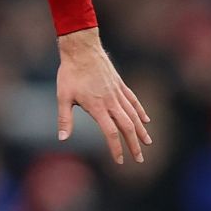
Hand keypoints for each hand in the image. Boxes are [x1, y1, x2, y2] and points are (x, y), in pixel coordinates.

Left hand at [55, 27, 151, 164]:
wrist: (82, 49)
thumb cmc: (70, 73)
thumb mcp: (63, 96)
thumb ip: (64, 118)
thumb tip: (62, 138)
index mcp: (97, 107)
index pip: (111, 132)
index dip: (116, 148)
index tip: (119, 161)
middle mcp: (111, 101)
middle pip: (127, 127)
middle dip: (134, 144)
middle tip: (140, 159)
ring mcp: (117, 92)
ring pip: (133, 115)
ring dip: (141, 130)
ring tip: (147, 143)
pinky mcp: (120, 84)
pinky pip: (133, 100)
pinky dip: (140, 111)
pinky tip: (146, 120)